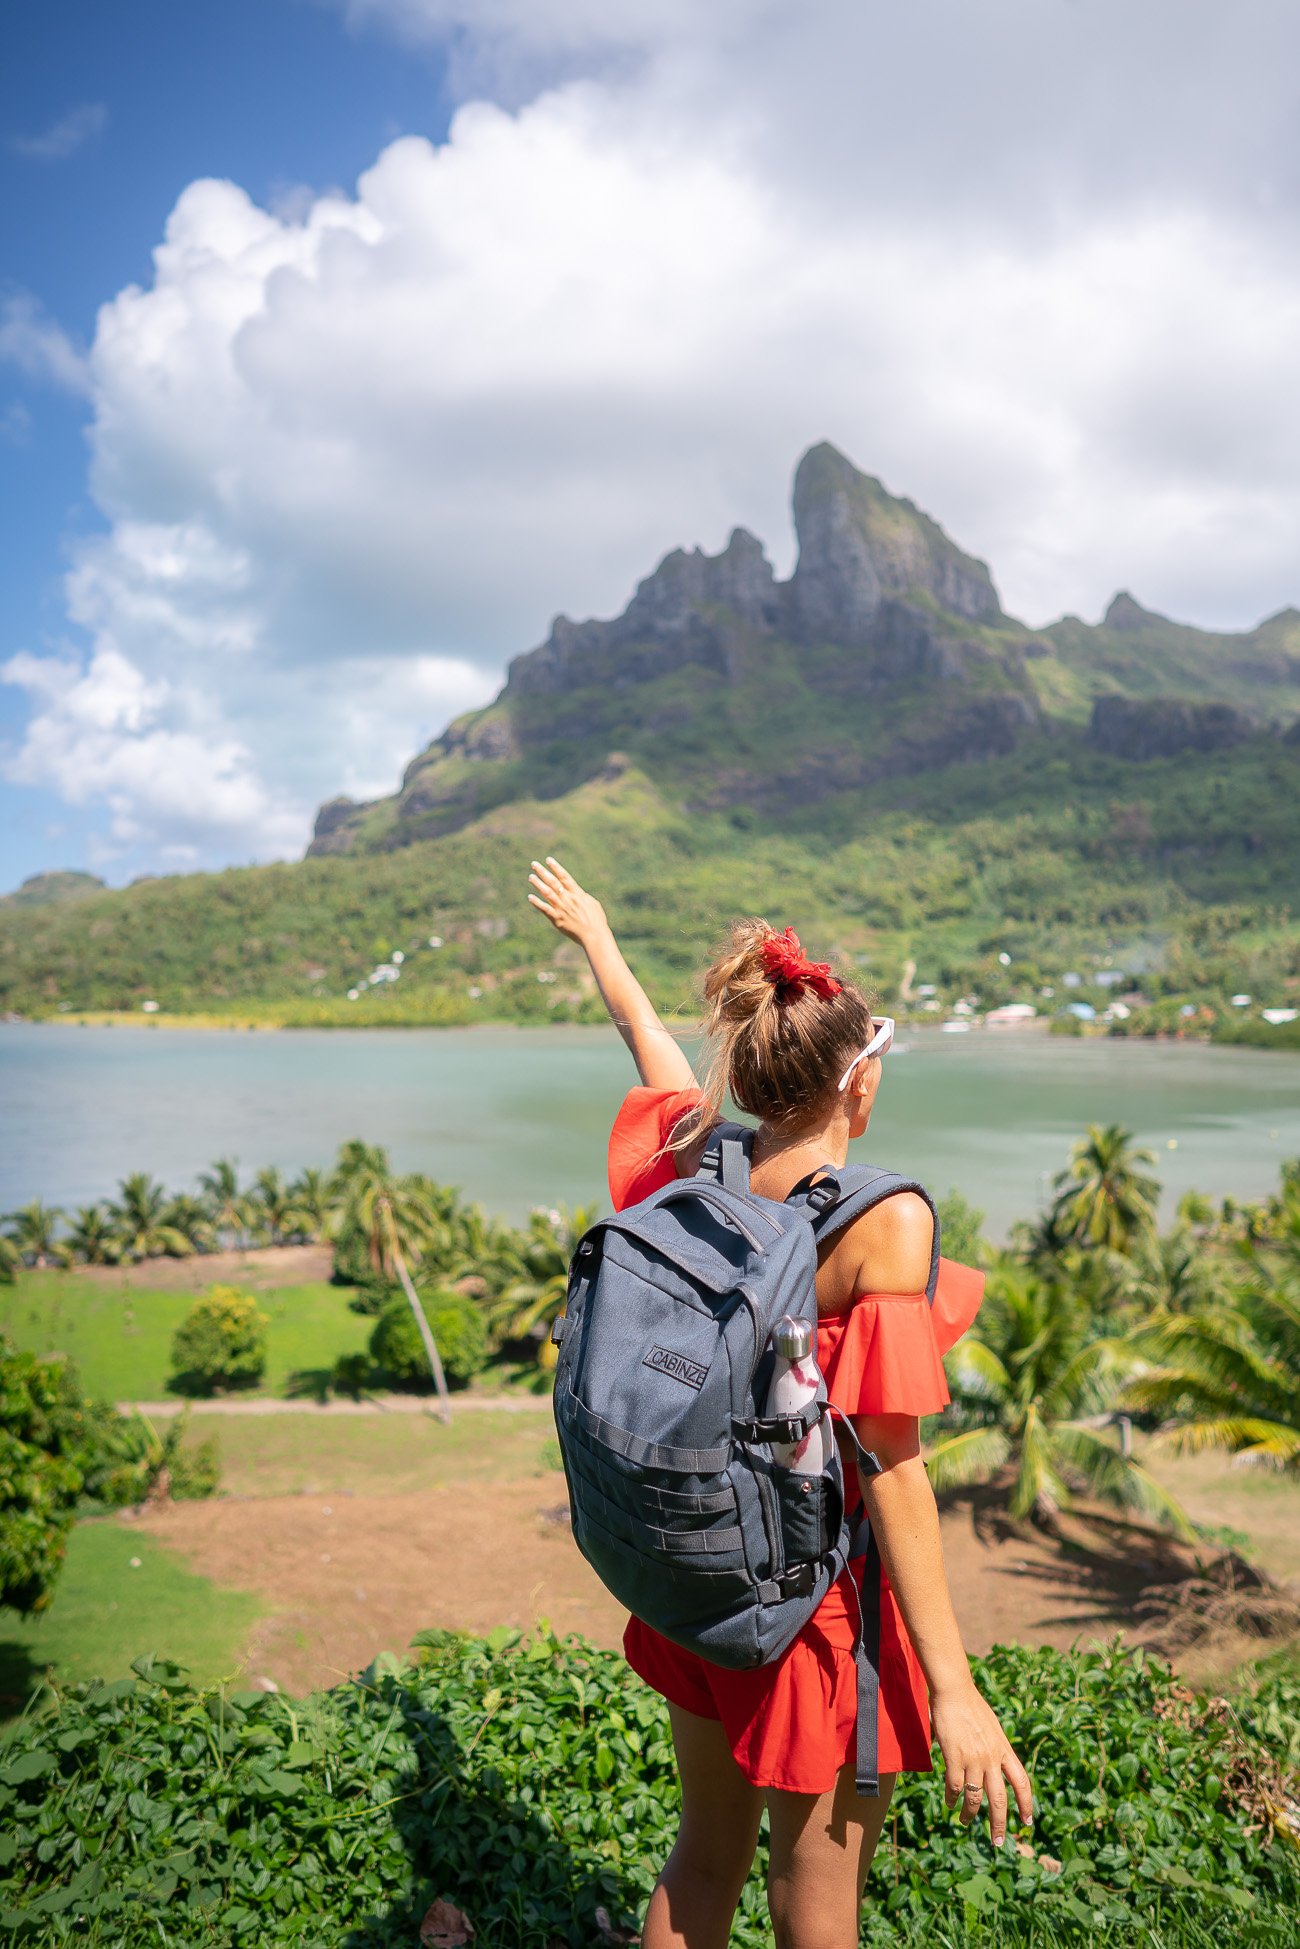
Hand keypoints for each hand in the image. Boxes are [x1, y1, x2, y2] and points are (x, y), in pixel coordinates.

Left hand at [527, 857, 608, 946]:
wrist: (594, 935)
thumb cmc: (597, 920)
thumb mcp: (593, 903)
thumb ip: (582, 896)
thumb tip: (577, 892)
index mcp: (578, 893)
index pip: (564, 877)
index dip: (556, 867)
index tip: (548, 860)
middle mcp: (568, 899)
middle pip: (553, 882)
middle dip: (543, 872)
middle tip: (534, 864)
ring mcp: (562, 908)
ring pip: (547, 893)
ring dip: (538, 884)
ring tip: (531, 877)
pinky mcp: (557, 919)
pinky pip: (544, 909)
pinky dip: (537, 903)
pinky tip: (530, 897)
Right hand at [931, 1681, 1032, 1844]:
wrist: (955, 1691)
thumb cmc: (973, 1706)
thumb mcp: (993, 1728)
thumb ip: (997, 1747)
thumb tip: (998, 1763)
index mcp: (1005, 1750)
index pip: (1022, 1783)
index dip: (1026, 1804)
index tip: (1028, 1822)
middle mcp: (992, 1758)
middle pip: (1000, 1799)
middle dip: (999, 1823)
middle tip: (998, 1842)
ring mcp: (973, 1759)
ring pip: (975, 1797)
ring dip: (970, 1814)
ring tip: (966, 1822)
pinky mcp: (954, 1757)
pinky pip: (955, 1786)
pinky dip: (953, 1798)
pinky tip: (951, 1803)